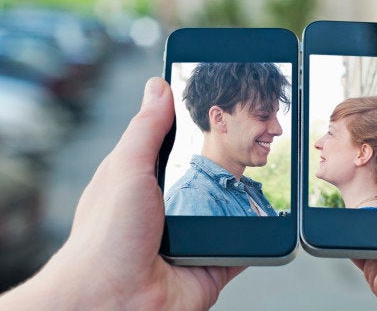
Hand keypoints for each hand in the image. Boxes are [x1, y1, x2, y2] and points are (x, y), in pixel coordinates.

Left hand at [0, 78, 242, 309]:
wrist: (114, 302)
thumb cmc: (106, 238)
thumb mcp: (126, 169)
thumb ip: (146, 129)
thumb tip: (158, 86)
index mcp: (144, 182)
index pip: (175, 145)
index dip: (194, 126)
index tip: (222, 105)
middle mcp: (169, 208)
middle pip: (207, 175)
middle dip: (228, 162)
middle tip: (254, 137)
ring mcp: (193, 235)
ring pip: (229, 208)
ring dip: (243, 197)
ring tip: (266, 171)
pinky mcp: (214, 262)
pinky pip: (245, 244)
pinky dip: (258, 234)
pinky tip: (269, 216)